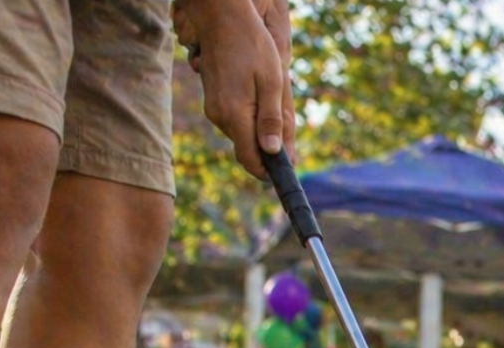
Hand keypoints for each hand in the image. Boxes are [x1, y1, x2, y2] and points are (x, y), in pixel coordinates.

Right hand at [173, 0, 293, 179]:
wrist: (221, 18)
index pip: (249, 160)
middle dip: (268, 149)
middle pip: (247, 149)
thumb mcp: (271, 82)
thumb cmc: (251, 45)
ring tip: (274, 105)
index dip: (267, 172)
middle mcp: (220, 117)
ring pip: (242, 134)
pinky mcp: (214, 100)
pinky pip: (235, 120)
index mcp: (234, 115)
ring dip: (260, 131)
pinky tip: (261, 97)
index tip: (284, 173)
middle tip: (289, 137)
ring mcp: (214, 108)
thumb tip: (273, 151)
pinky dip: (250, 118)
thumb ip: (272, 118)